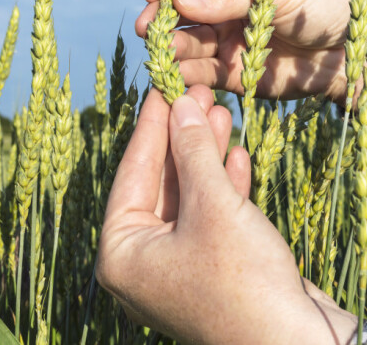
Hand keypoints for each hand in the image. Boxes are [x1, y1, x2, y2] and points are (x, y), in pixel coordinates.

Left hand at [96, 85, 356, 343]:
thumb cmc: (244, 280)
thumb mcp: (213, 205)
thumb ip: (194, 151)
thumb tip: (181, 104)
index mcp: (122, 255)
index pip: (131, 174)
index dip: (151, 126)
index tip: (162, 86)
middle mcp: (143, 264)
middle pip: (160, 184)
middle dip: (183, 138)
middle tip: (199, 93)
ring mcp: (178, 270)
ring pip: (188, 198)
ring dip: (206, 156)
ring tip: (222, 112)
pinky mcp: (213, 271)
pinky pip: (210, 218)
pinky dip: (224, 187)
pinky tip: (238, 155)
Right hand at [135, 0, 363, 101]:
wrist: (355, 51)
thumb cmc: (326, 4)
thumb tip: (179, 0)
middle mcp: (216, 3)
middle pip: (172, 8)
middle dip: (157, 17)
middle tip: (150, 30)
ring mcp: (221, 38)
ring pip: (181, 43)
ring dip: (168, 50)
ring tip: (164, 57)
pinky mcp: (229, 73)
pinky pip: (198, 75)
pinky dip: (184, 78)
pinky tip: (176, 80)